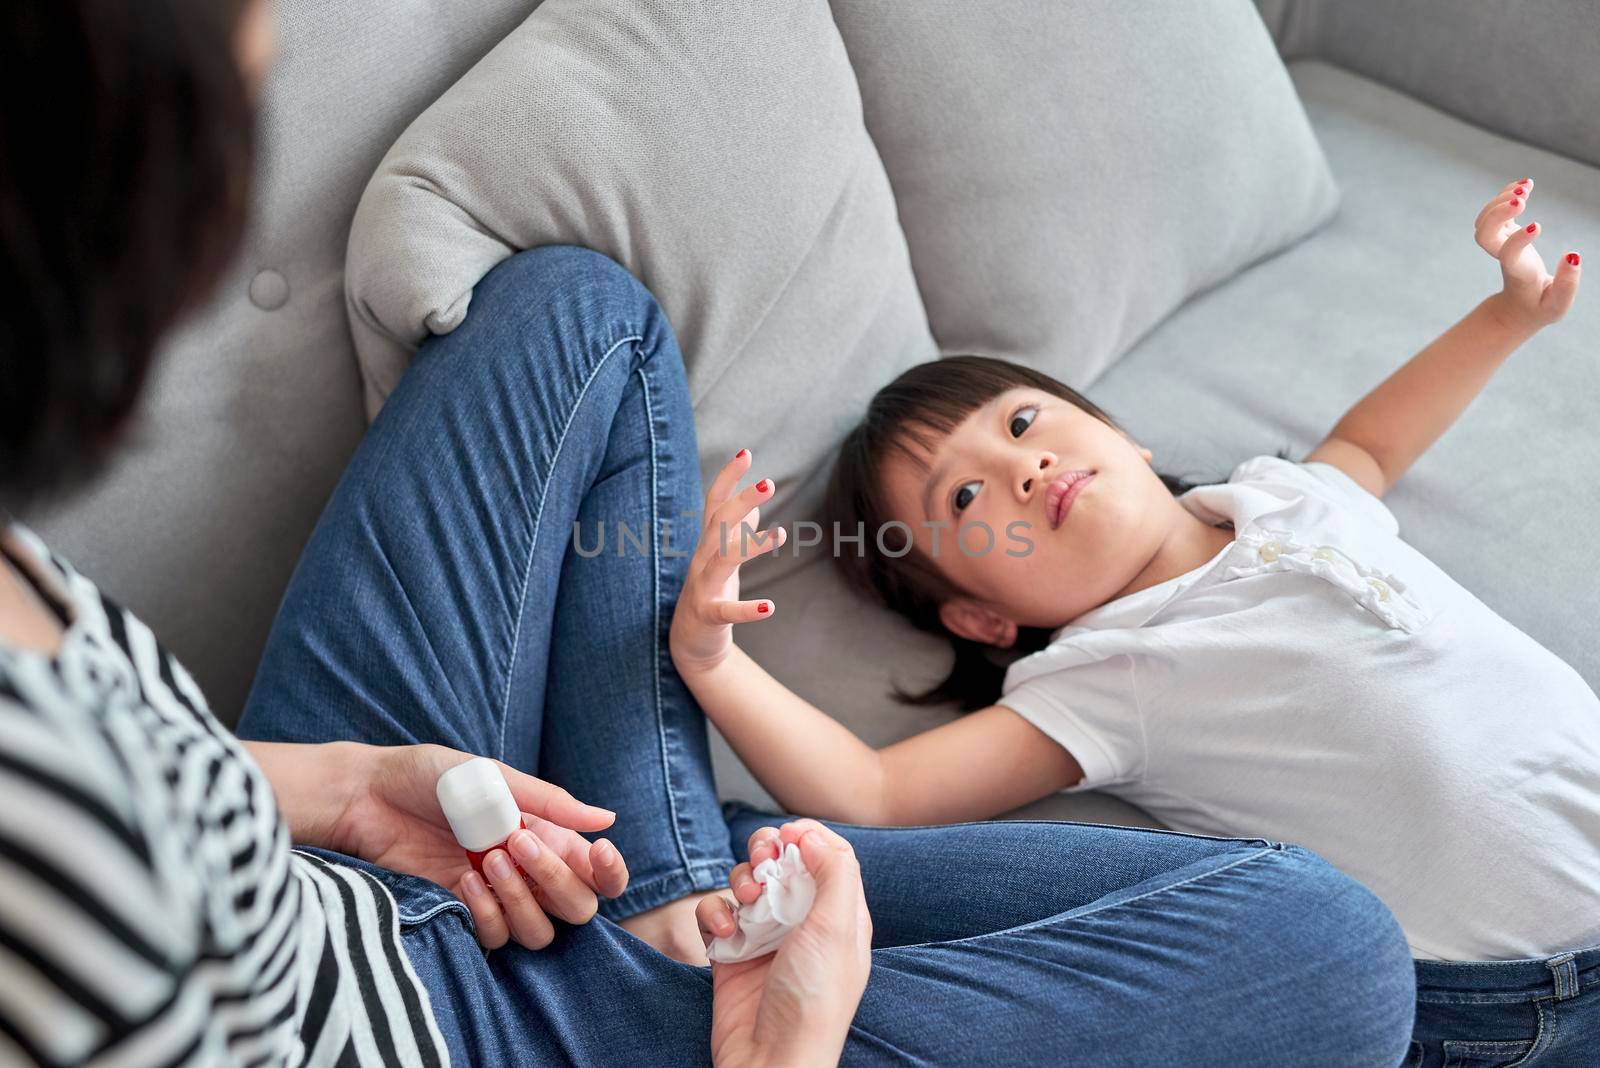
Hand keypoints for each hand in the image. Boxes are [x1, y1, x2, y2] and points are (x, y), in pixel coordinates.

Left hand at [330, 743, 628, 950]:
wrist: (368, 795)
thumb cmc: (433, 776)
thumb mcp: (495, 776)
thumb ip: (551, 802)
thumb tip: (607, 818)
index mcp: (546, 833)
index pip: (598, 870)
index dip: (610, 872)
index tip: (597, 853)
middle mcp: (529, 870)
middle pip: (578, 907)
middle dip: (558, 880)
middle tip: (518, 843)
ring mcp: (498, 895)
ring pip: (540, 931)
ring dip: (520, 899)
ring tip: (487, 859)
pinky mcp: (463, 912)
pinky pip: (495, 936)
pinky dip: (486, 912)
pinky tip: (464, 880)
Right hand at [669, 447, 785, 674]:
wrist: (690, 643)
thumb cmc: (711, 594)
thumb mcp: (724, 560)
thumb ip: (737, 532)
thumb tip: (756, 505)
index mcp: (708, 545)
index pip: (714, 504)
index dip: (728, 478)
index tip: (746, 452)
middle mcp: (701, 560)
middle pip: (718, 524)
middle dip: (741, 502)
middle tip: (768, 483)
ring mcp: (702, 588)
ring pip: (722, 560)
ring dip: (750, 545)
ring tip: (780, 535)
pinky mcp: (708, 616)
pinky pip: (726, 612)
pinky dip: (748, 610)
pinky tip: (769, 608)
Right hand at [697, 820, 871, 1067]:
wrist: (770, 1059)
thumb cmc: (813, 999)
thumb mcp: (837, 929)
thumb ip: (834, 872)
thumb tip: (812, 834)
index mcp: (838, 914)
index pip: (828, 856)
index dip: (809, 836)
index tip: (789, 832)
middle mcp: (802, 921)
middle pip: (783, 861)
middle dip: (768, 850)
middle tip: (764, 858)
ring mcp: (765, 936)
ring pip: (746, 882)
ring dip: (740, 881)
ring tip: (745, 903)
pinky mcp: (731, 952)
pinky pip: (715, 912)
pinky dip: (714, 913)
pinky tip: (722, 931)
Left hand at [1474, 176, 1580, 332]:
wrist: (1515, 310)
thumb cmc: (1539, 308)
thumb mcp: (1557, 306)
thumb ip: (1566, 284)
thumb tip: (1573, 256)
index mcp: (1516, 273)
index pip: (1507, 254)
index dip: (1517, 239)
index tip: (1538, 226)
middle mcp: (1503, 256)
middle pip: (1483, 234)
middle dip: (1497, 214)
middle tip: (1522, 200)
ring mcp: (1500, 244)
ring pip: (1484, 221)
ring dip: (1501, 200)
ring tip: (1527, 187)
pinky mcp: (1504, 236)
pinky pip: (1496, 213)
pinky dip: (1507, 195)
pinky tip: (1526, 184)